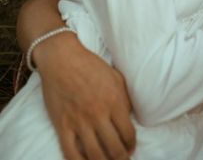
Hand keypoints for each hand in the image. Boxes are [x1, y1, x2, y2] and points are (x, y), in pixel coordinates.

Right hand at [36, 33, 135, 159]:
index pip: (128, 133)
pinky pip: (71, 153)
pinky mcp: (62, 125)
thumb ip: (124, 98)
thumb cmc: (91, 65)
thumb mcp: (115, 77)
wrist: (62, 59)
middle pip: (114, 149)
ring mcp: (79, 121)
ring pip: (94, 155)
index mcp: (114, 101)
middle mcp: (98, 114)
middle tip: (122, 159)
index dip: (132, 145)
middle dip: (121, 158)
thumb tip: (130, 118)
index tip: (131, 149)